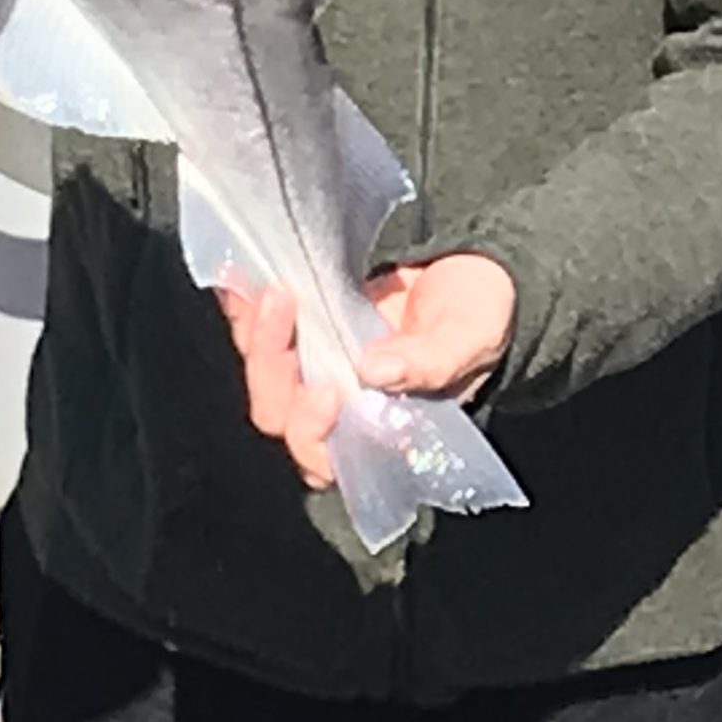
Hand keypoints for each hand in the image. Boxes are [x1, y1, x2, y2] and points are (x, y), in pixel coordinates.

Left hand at [217, 254, 517, 492]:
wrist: (477, 266)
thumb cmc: (480, 311)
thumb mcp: (471, 334)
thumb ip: (431, 360)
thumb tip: (375, 371)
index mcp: (381, 428)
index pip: (327, 455)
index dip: (314, 431)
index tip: (328, 390)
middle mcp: (339, 404)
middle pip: (279, 412)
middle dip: (270, 366)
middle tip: (283, 305)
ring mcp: (315, 363)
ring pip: (261, 369)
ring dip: (254, 333)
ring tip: (265, 286)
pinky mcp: (302, 323)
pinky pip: (259, 326)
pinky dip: (244, 306)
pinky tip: (241, 274)